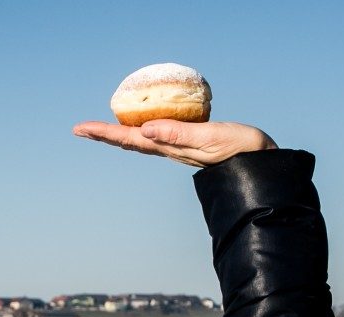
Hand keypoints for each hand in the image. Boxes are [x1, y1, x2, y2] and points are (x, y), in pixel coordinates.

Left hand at [72, 119, 277, 167]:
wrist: (263, 165)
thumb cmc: (240, 150)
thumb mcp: (209, 138)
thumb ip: (179, 134)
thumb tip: (145, 131)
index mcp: (171, 148)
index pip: (130, 138)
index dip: (104, 132)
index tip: (81, 128)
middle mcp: (170, 149)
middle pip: (130, 140)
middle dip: (105, 134)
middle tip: (80, 128)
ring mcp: (179, 148)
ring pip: (142, 139)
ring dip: (120, 133)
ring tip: (102, 128)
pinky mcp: (191, 142)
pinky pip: (160, 133)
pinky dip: (144, 127)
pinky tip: (145, 123)